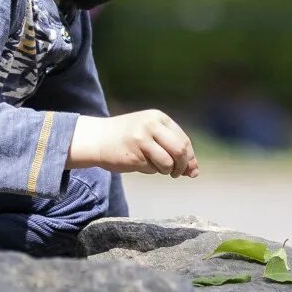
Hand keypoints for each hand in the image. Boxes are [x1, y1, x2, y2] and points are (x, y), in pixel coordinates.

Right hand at [69, 109, 198, 176]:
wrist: (98, 139)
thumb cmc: (128, 138)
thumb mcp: (151, 134)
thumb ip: (171, 147)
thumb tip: (194, 171)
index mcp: (159, 117)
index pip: (184, 140)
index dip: (190, 158)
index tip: (191, 170)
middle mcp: (152, 125)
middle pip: (180, 150)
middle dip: (183, 166)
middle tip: (177, 174)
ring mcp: (142, 138)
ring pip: (168, 162)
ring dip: (166, 171)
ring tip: (156, 168)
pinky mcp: (134, 154)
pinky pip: (152, 168)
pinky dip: (150, 170)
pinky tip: (140, 164)